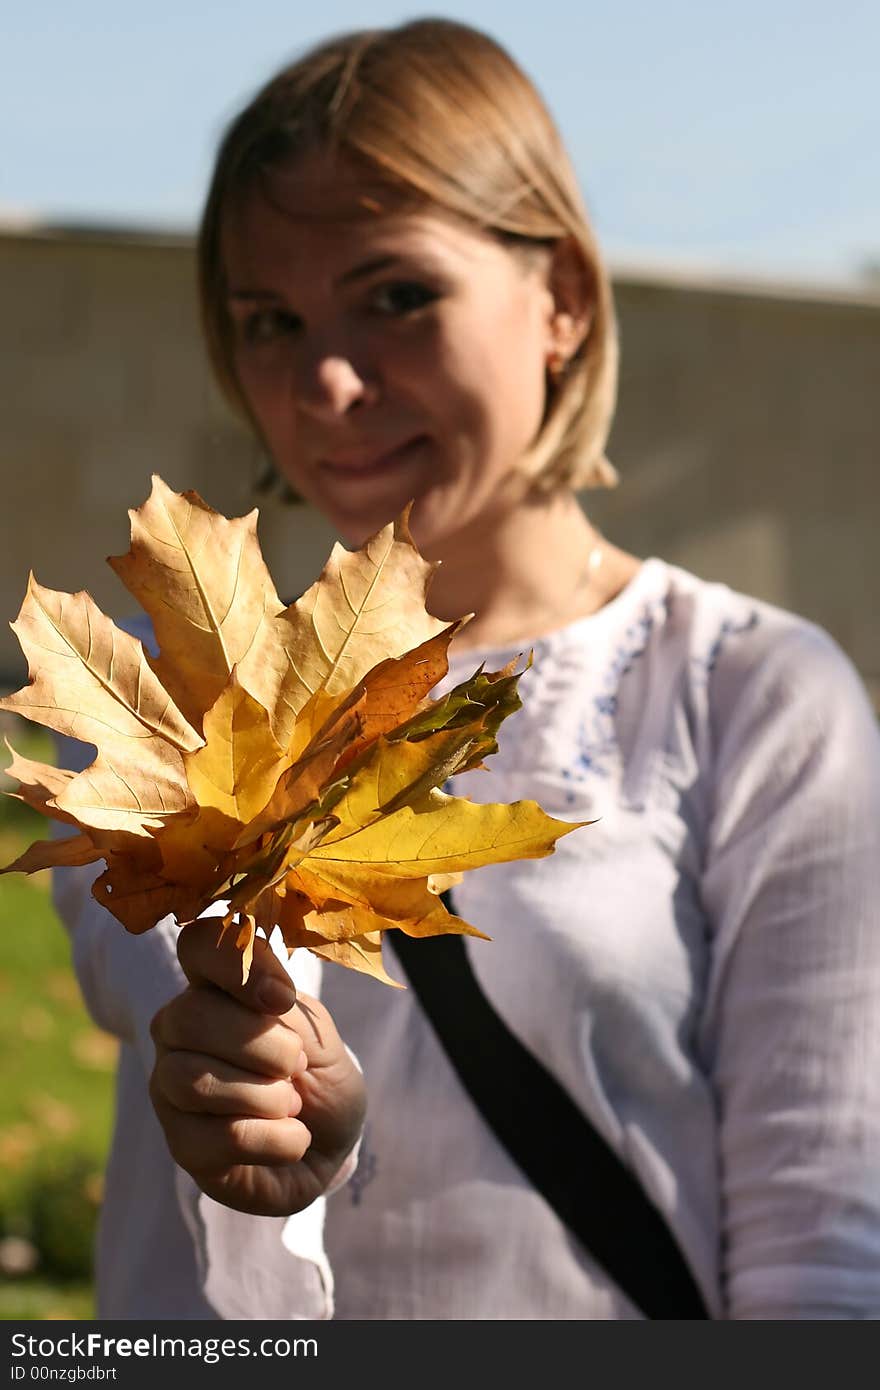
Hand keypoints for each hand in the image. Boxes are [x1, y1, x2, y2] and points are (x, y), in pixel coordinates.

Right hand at [149, 919, 365, 1215]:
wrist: (330, 1145)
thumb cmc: (319, 1076)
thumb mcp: (317, 1033)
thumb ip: (287, 1010)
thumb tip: (269, 1003)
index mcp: (213, 987)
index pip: (199, 945)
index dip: (236, 965)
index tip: (281, 999)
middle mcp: (178, 1031)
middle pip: (190, 1017)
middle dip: (262, 1045)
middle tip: (295, 1065)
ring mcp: (171, 1088)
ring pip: (195, 1080)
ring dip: (268, 1097)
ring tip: (292, 1104)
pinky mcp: (182, 1145)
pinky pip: (221, 1137)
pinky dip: (275, 1139)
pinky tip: (292, 1138)